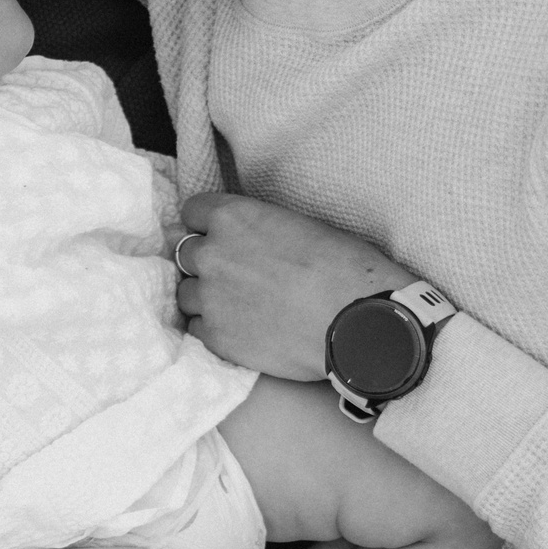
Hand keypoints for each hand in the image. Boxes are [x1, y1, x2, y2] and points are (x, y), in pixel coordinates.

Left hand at [172, 193, 409, 380]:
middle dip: (208, 262)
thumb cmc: (345, 269)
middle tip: (237, 276)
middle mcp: (212, 254)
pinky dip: (214, 328)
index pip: (192, 211)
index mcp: (233, 217)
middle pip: (187, 253)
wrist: (360, 324)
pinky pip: (197, 328)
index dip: (207, 224)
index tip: (220, 236)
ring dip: (207, 297)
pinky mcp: (216, 337)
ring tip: (240, 307)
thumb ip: (257, 229)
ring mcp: (210, 297)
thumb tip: (247, 238)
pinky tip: (242, 330)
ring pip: (187, 293)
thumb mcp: (299, 227)